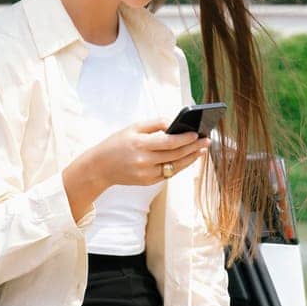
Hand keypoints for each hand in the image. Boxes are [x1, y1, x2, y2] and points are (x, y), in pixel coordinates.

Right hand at [88, 119, 210, 188]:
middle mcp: (144, 161)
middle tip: (206, 141)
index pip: (169, 142)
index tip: (197, 134)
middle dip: (193, 147)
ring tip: (201, 150)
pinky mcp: (148, 182)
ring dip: (191, 158)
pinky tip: (187, 158)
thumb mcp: (132, 128)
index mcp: (140, 145)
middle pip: (176, 155)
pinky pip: (169, 173)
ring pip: (175, 166)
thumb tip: (173, 123)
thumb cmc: (116, 143)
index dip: (185, 139)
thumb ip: (154, 124)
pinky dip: (179, 166)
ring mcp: (147, 174)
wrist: (100, 166)